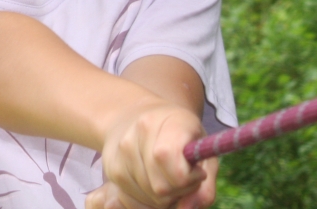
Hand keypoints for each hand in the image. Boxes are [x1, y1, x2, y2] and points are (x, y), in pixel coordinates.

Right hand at [86, 103, 215, 208]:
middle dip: (178, 192)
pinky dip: (146, 202)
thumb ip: (205, 186)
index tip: (197, 172)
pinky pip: (131, 200)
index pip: (176, 168)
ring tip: (167, 179)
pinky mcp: (111, 166)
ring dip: (162, 199)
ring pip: (147, 196)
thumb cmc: (181, 137)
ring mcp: (122, 149)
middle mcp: (140, 131)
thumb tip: (186, 208)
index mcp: (170, 121)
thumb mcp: (203, 154)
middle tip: (183, 179)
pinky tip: (152, 185)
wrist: (140, 117)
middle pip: (161, 187)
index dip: (190, 179)